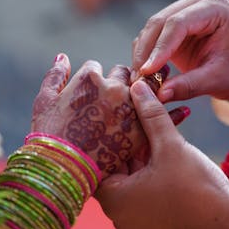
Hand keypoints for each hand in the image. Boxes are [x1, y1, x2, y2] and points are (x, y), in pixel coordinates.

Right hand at [31, 53, 180, 178]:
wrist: (60, 171)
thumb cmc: (48, 137)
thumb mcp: (44, 103)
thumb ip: (55, 76)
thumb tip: (63, 57)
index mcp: (90, 79)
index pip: (97, 68)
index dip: (94, 79)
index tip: (93, 89)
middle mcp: (113, 89)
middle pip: (123, 75)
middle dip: (121, 81)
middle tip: (120, 93)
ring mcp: (128, 110)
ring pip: (146, 91)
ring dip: (150, 90)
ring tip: (157, 92)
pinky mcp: (140, 131)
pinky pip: (163, 117)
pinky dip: (174, 113)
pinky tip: (184, 110)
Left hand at [94, 80, 228, 228]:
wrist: (228, 226)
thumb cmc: (197, 191)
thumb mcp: (172, 148)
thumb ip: (153, 116)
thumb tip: (138, 88)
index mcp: (114, 197)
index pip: (97, 156)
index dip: (105, 129)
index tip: (111, 108)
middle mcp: (120, 208)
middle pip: (117, 161)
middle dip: (127, 132)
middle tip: (132, 105)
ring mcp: (137, 212)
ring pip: (134, 168)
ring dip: (144, 144)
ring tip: (151, 115)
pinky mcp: (154, 210)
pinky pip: (147, 178)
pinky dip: (154, 158)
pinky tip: (166, 134)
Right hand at [132, 0, 228, 102]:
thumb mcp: (218, 80)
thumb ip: (189, 86)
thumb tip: (159, 95)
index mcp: (216, 8)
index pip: (178, 24)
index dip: (159, 48)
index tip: (146, 72)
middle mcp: (198, 1)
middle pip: (160, 22)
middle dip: (146, 52)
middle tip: (136, 80)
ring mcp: (185, 7)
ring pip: (152, 28)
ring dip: (143, 54)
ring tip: (140, 81)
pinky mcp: (175, 20)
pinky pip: (153, 35)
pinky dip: (146, 54)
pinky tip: (146, 75)